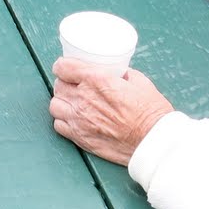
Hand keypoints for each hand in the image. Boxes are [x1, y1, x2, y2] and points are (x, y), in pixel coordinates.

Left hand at [50, 58, 174, 165]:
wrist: (153, 141)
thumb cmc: (150, 112)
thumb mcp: (139, 81)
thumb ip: (123, 74)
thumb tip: (118, 72)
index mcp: (96, 79)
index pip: (63, 67)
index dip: (63, 66)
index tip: (66, 68)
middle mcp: (83, 98)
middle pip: (58, 85)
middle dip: (64, 83)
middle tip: (73, 85)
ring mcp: (80, 119)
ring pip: (54, 105)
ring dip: (62, 101)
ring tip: (72, 102)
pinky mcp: (80, 138)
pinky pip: (59, 126)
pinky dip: (63, 121)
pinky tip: (73, 119)